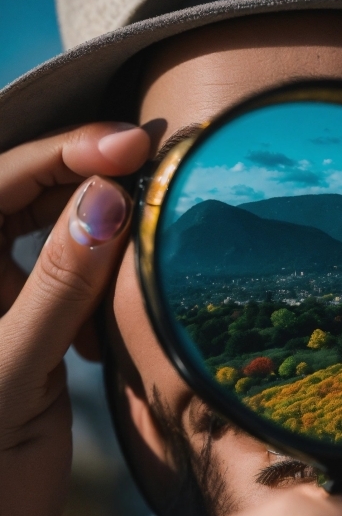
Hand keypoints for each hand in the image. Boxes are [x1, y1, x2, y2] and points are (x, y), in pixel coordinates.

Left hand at [0, 122, 149, 515]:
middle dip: (87, 178)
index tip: (132, 145)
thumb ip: (59, 286)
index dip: (65, 155)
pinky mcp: (35, 338)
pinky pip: (76, 288)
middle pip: (27, 196)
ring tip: (143, 239)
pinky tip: (114, 325)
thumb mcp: (10, 370)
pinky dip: (105, 288)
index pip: (0, 183)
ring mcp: (3, 307)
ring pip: (56, 239)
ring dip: (101, 234)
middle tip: (153, 168)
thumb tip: (108, 199)